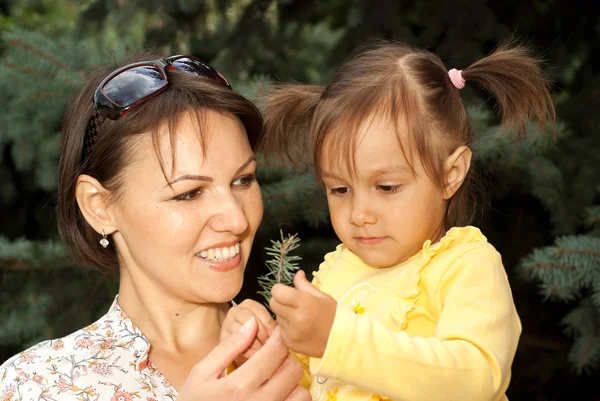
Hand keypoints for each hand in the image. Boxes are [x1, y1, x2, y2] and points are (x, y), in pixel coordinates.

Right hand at [179, 318, 309, 400]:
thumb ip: (228, 347)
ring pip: (301, 393)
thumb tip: (252, 323)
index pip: (275, 352)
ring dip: (293, 383)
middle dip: (286, 358)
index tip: (278, 333)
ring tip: (277, 379)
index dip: (280, 337)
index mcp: (239, 386)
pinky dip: (293, 399)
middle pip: (293, 370)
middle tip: (275, 356)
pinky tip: (279, 394)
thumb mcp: (202, 374)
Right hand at [220, 299, 276, 366]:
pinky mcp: (223, 338)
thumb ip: (272, 328)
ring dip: (255, 343)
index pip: (260, 310)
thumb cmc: (258, 339)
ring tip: (263, 352)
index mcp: (249, 304)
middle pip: (250, 318)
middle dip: (262, 334)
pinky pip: (235, 342)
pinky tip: (254, 357)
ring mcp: (227, 323)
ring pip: (241, 330)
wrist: (242, 352)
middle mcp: (236, 310)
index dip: (269, 325)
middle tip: (270, 345)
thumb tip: (280, 333)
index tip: (276, 337)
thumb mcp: (267, 330)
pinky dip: (247, 351)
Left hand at [270, 270, 336, 357]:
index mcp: (305, 303)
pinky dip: (286, 327)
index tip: (285, 290)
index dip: (279, 289)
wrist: (341, 341)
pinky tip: (299, 328)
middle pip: (273, 303)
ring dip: (284, 314)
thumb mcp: (322, 296)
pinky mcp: (289, 343)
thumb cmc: (333, 315)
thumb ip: (305, 285)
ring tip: (298, 316)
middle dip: (279, 300)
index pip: (277, 292)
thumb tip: (297, 273)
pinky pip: (280, 330)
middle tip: (291, 303)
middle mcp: (295, 319)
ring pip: (277, 316)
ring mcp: (291, 333)